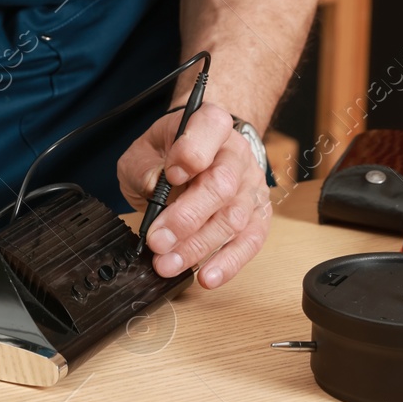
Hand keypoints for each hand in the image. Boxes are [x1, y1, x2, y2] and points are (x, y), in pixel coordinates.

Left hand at [117, 103, 272, 289]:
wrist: (198, 154)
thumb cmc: (168, 153)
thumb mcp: (145, 149)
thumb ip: (145, 166)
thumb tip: (154, 186)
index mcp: (210, 124)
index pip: (210, 130)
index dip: (191, 154)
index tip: (170, 176)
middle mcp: (236, 153)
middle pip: (221, 186)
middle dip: (187, 218)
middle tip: (158, 241)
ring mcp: (250, 185)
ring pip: (233, 219)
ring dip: (198, 247)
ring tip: (168, 265)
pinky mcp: (257, 214)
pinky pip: (250, 241)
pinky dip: (230, 262)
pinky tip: (209, 277)